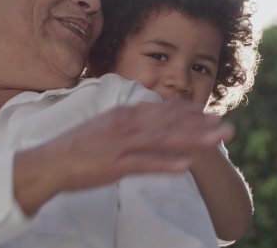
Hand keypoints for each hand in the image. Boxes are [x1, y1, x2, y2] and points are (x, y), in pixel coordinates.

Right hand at [12, 101, 233, 214]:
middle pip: (170, 123)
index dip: (190, 113)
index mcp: (123, 113)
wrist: (48, 163)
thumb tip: (148, 124)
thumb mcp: (104, 127)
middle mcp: (125, 123)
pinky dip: (166, 164)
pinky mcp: (113, 164)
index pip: (163, 110)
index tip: (211, 115)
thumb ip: (127, 125)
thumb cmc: (77, 147)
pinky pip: (144, 164)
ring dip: (193, 140)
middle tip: (228, 128)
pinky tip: (186, 165)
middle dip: (201, 125)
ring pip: (163, 140)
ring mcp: (120, 143)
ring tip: (216, 142)